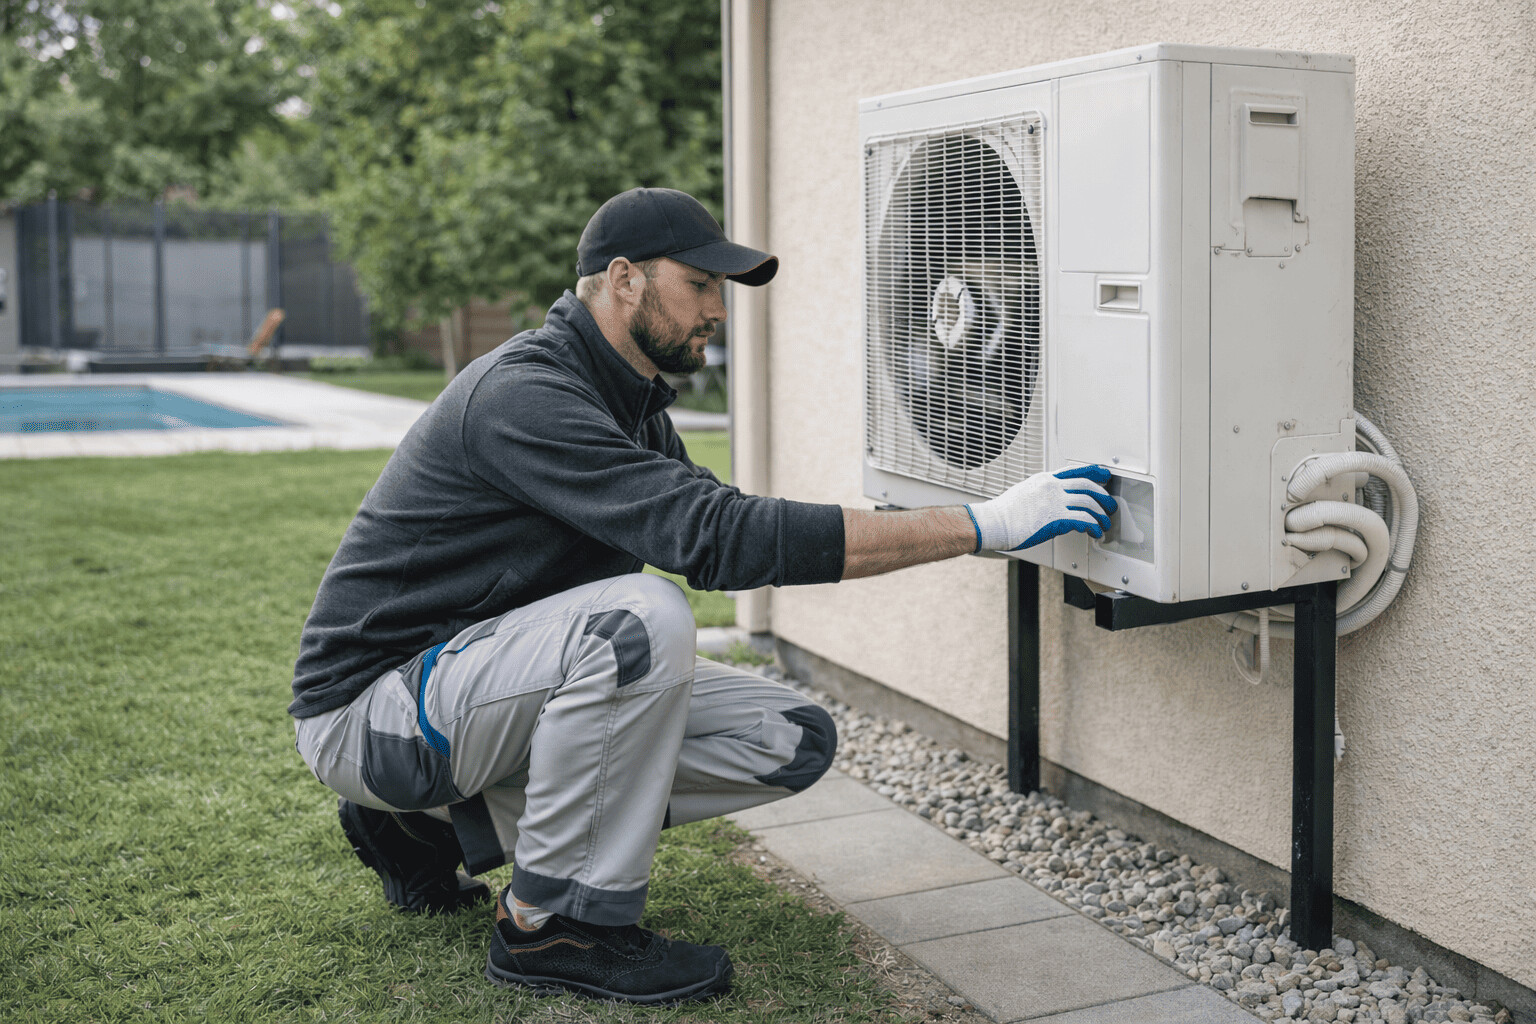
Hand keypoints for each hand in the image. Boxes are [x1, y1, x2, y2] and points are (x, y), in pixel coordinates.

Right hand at [964, 466, 1117, 550]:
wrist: (993, 522)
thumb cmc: (1004, 512)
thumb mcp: (1025, 492)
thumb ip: (1042, 492)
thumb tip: (1054, 500)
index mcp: (1045, 479)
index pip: (1076, 471)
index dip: (1094, 473)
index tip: (1105, 476)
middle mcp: (1052, 487)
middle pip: (1088, 486)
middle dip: (1103, 496)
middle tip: (1109, 505)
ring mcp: (1054, 502)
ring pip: (1089, 503)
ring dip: (1101, 515)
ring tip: (1104, 524)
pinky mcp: (1055, 519)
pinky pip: (1083, 520)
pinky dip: (1093, 526)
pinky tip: (1094, 532)